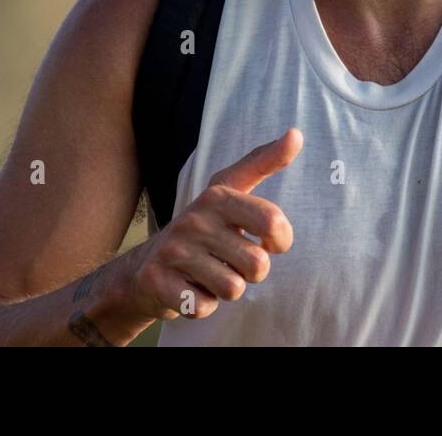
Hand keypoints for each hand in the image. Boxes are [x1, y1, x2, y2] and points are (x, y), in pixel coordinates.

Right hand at [125, 127, 302, 321]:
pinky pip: (205, 307)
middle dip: (252, 272)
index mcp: (218, 196)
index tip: (268, 242)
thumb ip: (264, 163)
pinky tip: (191, 288)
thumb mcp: (231, 191)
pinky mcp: (158, 281)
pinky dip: (203, 304)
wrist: (145, 267)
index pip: (273, 221)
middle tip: (231, 261)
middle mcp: (194, 220)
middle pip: (257, 264)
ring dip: (227, 288)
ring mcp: (174, 251)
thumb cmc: (203, 229)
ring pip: (234, 289)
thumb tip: (296, 134)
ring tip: (210, 274)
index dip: (281, 241)